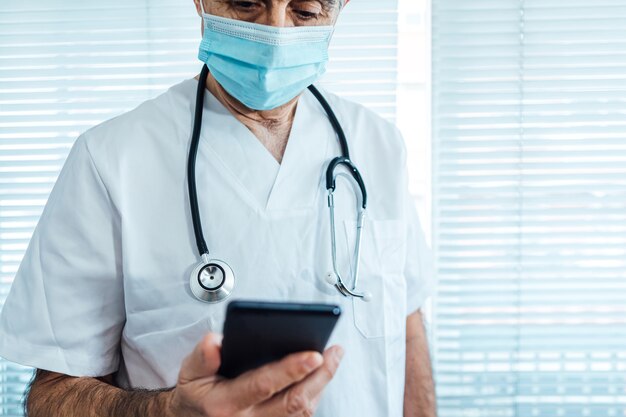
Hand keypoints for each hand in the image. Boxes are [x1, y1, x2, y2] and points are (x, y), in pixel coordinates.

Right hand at [167, 333, 343, 416]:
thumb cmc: (197, 395)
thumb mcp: (190, 372)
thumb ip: (202, 356)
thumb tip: (215, 342)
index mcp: (225, 404)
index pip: (264, 385)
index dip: (291, 369)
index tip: (314, 354)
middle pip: (293, 402)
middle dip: (320, 376)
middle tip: (334, 352)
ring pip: (302, 411)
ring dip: (321, 384)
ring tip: (333, 357)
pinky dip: (313, 395)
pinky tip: (319, 375)